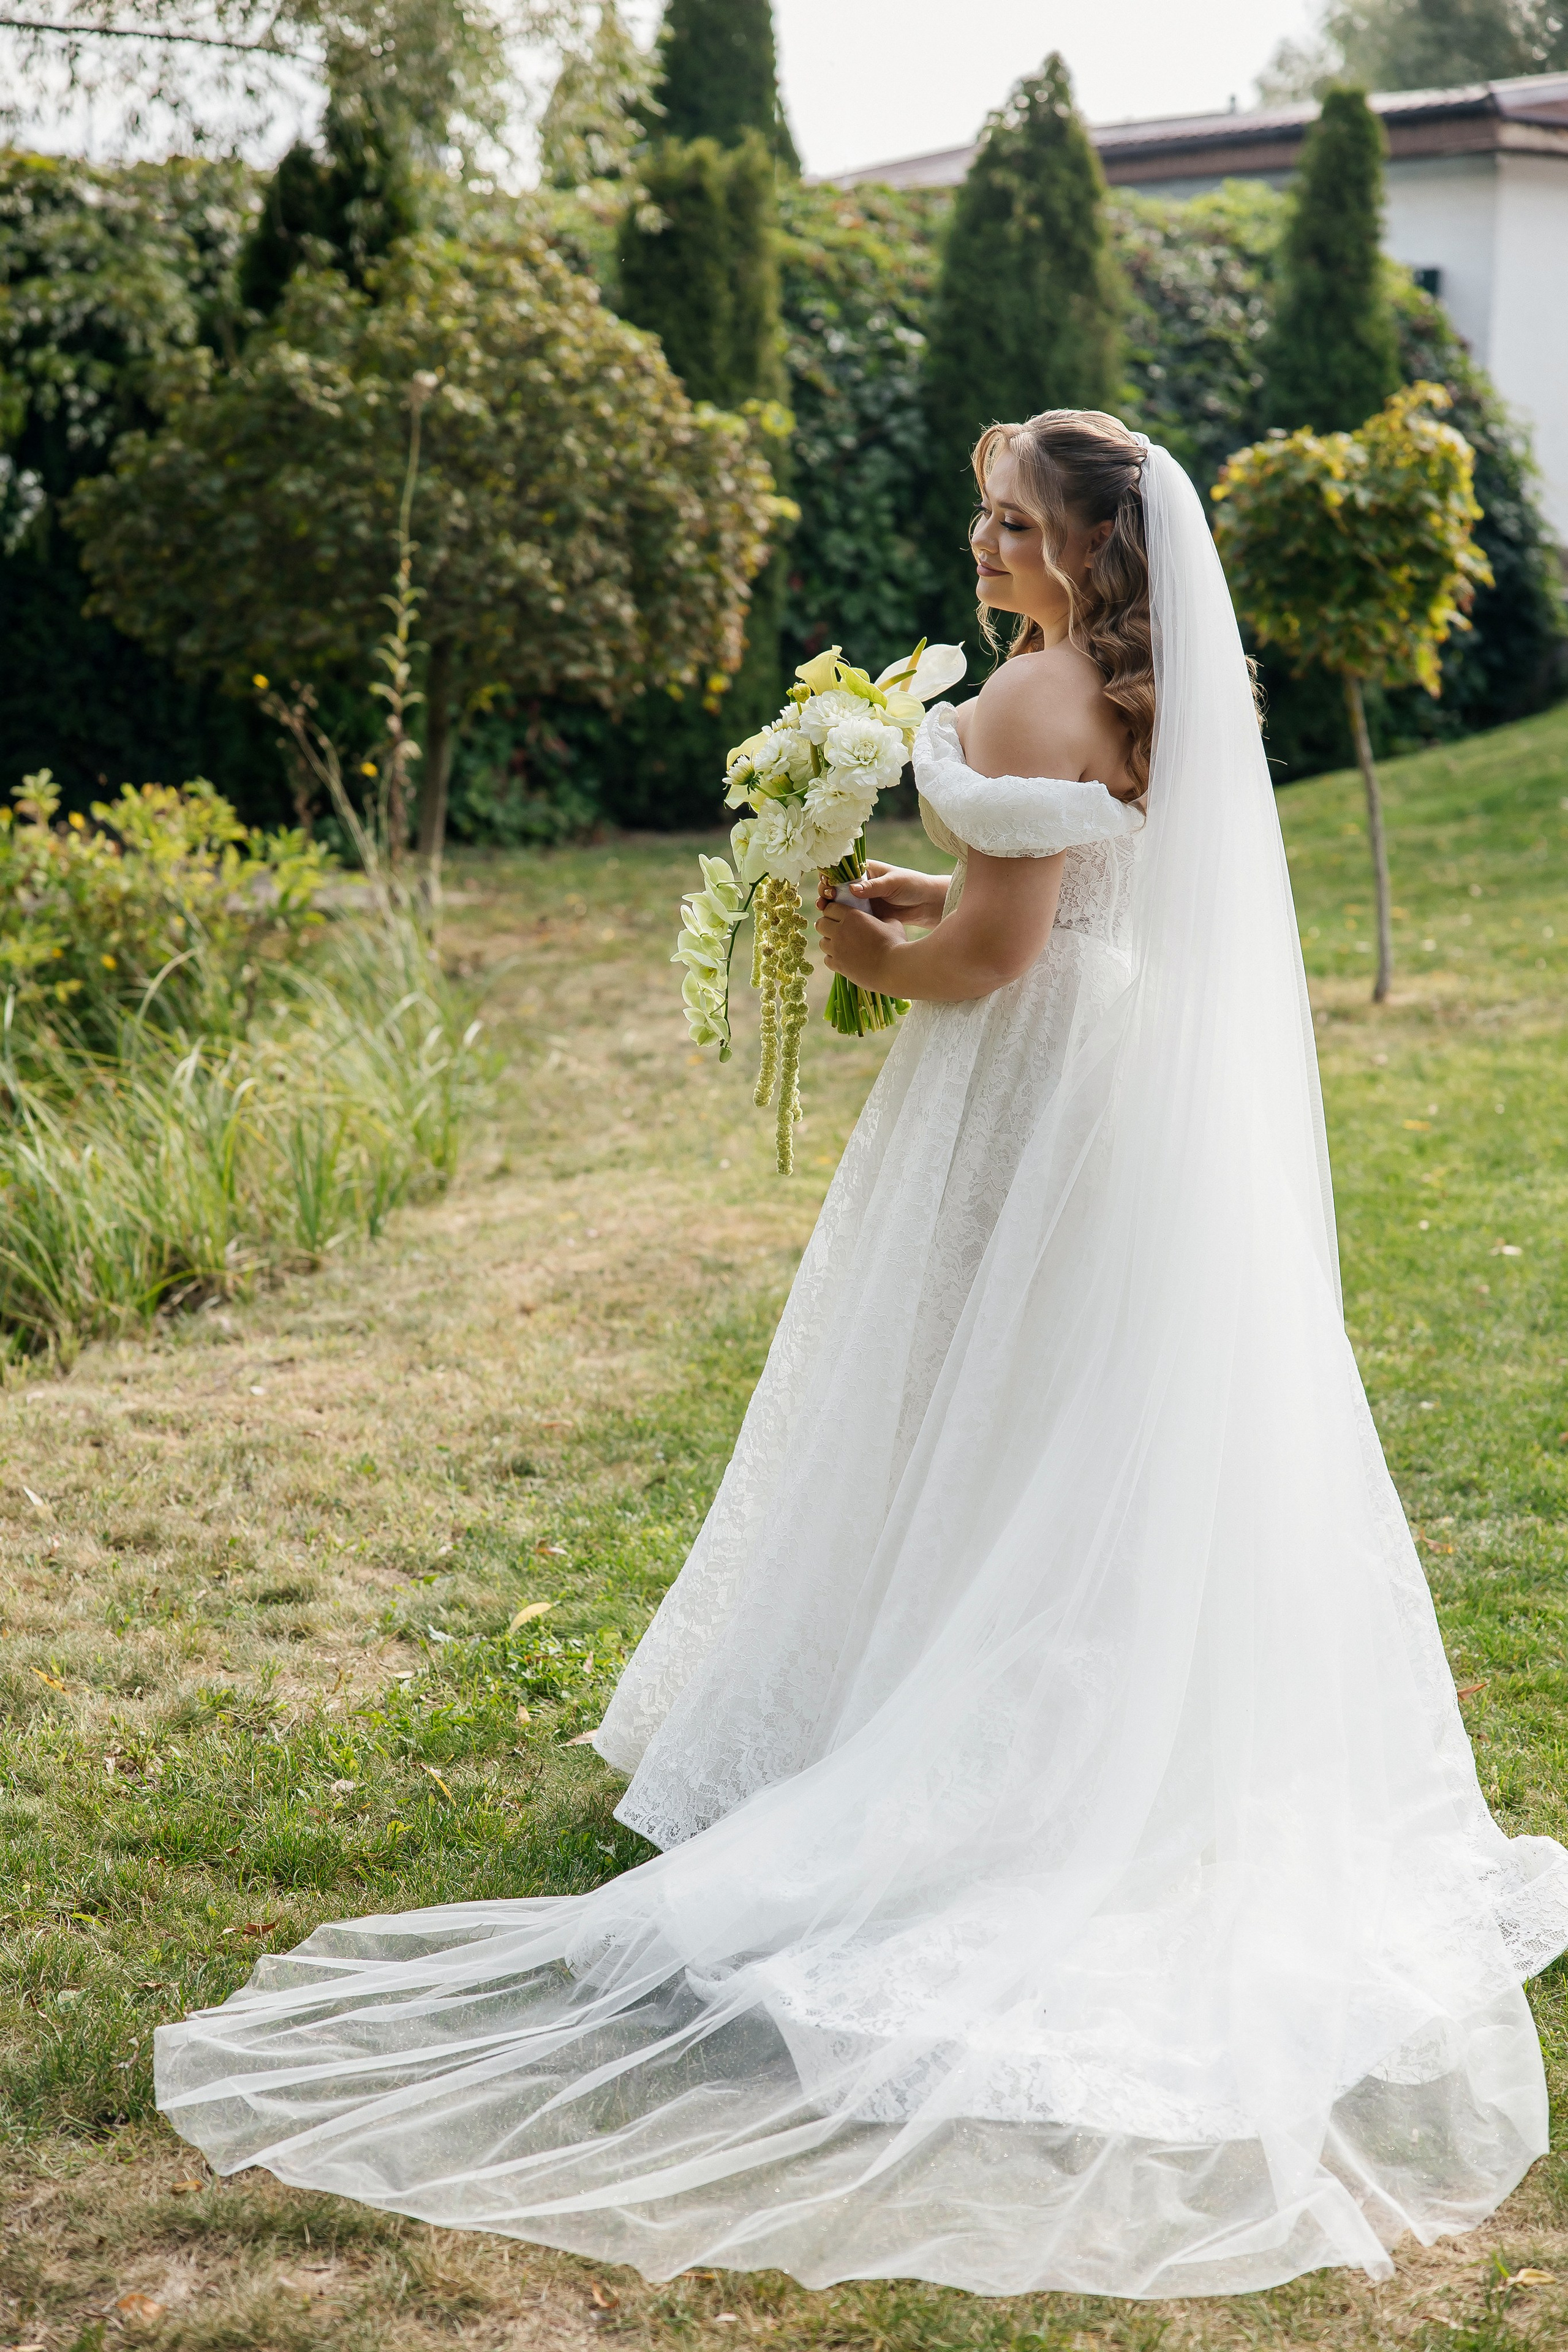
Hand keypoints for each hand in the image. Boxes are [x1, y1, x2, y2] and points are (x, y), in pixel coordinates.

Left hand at [815, 895, 900, 986]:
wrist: (894, 969)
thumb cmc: (896, 944)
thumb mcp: (891, 923)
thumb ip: (878, 919)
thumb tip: (878, 921)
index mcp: (852, 916)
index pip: (830, 908)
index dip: (833, 911)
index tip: (840, 915)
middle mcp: (840, 931)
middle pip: (820, 924)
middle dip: (827, 925)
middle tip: (837, 929)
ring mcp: (837, 950)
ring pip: (822, 943)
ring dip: (829, 942)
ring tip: (841, 945)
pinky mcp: (838, 966)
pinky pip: (827, 959)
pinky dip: (833, 958)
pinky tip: (844, 958)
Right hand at [816, 861, 949, 929]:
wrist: (926, 904)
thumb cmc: (912, 885)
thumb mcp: (893, 882)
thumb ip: (873, 886)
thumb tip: (852, 889)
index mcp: (865, 869)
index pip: (841, 868)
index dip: (830, 874)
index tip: (828, 883)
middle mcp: (859, 883)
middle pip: (835, 885)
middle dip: (826, 890)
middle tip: (827, 897)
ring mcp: (861, 900)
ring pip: (838, 902)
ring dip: (828, 905)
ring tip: (825, 909)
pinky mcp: (864, 915)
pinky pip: (848, 916)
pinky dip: (838, 918)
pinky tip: (833, 922)